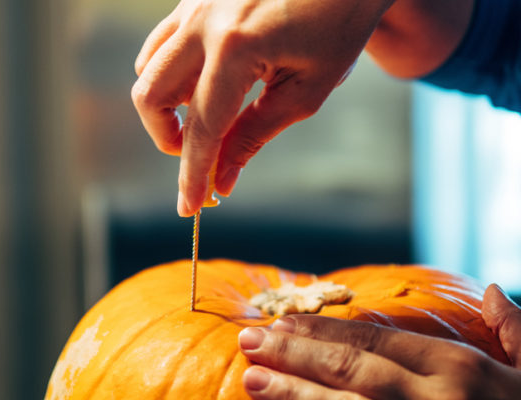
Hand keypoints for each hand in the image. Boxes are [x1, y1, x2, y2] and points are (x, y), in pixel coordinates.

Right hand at [132, 0, 393, 215]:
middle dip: (166, 138)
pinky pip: (162, 43)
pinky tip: (205, 83)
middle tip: (198, 153)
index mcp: (236, 47)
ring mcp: (194, 3)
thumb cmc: (338, 28)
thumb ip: (253, 136)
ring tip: (205, 118)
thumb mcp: (304, 92)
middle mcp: (203, 21)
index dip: (192, 174)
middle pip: (149, 95)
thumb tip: (223, 180)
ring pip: (148, 67)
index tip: (189, 207)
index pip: (202, 127)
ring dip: (165, 105)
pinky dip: (172, 74)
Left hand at [238, 283, 520, 398]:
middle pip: (351, 368)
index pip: (377, 338)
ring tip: (251, 379)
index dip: (326, 329)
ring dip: (294, 394)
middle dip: (295, 354)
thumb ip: (514, 333)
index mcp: (459, 367)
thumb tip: (493, 290)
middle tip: (249, 342)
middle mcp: (435, 398)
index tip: (284, 320)